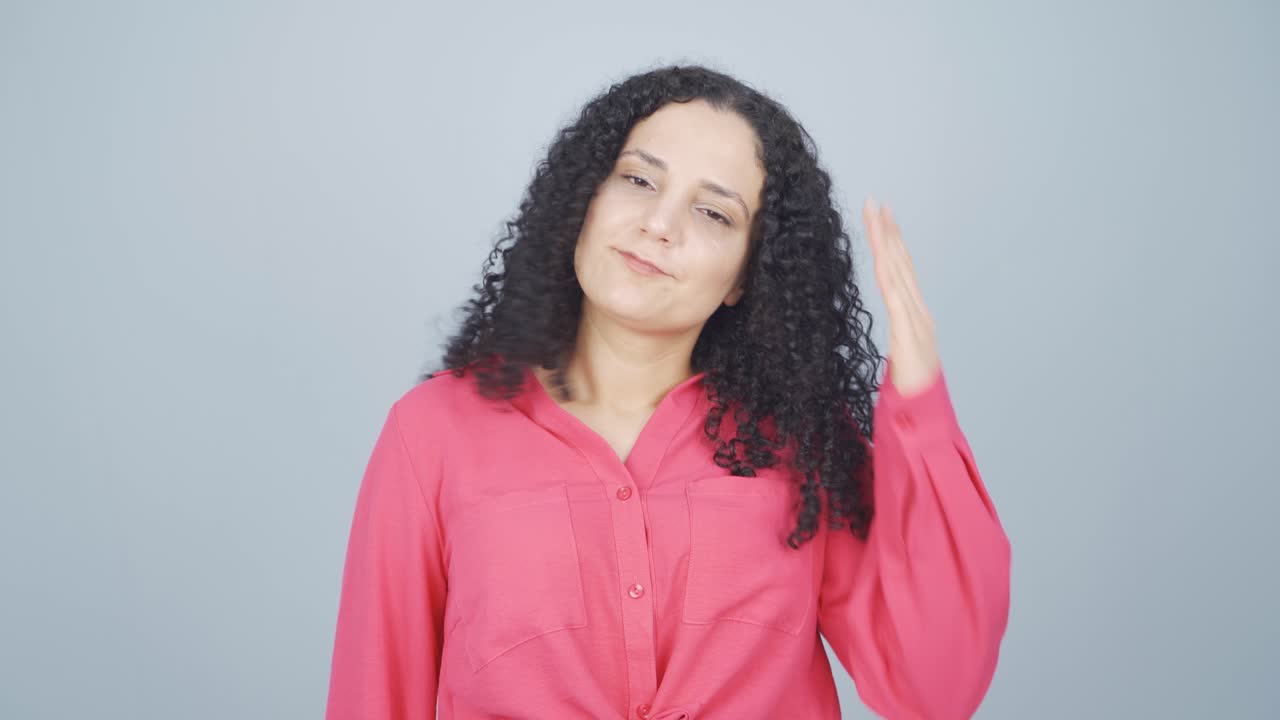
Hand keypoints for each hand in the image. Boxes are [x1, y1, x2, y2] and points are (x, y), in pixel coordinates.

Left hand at [862, 198, 940, 396]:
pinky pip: (896, 297)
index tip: (882, 217)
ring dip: (887, 242)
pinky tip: (880, 255)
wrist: (924, 414)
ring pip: (898, 272)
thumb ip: (896, 337)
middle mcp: (918, 311)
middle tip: (876, 202)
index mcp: (914, 314)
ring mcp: (915, 320)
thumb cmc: (909, 391)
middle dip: (888, 231)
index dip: (893, 243)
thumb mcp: (898, 355)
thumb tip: (890, 327)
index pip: (901, 270)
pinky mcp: (908, 333)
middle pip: (901, 263)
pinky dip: (889, 273)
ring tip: (877, 215)